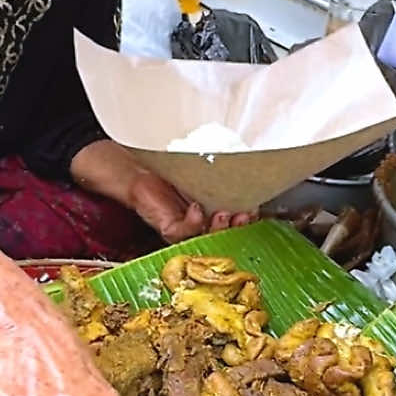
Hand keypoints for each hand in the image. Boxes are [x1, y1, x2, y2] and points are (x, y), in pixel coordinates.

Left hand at [70, 138, 252, 242]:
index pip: (234, 221)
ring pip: (206, 236)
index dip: (246, 219)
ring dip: (218, 227)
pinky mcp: (168, 228)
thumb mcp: (204, 168)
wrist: (140, 164)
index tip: (255, 209)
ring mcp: (184, 228)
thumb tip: (249, 159)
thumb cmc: (172, 165)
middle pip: (224, 233)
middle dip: (237, 226)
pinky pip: (183, 232)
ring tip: (223, 213)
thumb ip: (222, 171)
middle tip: (244, 214)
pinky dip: (192, 223)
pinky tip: (196, 208)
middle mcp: (200, 223)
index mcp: (212, 210)